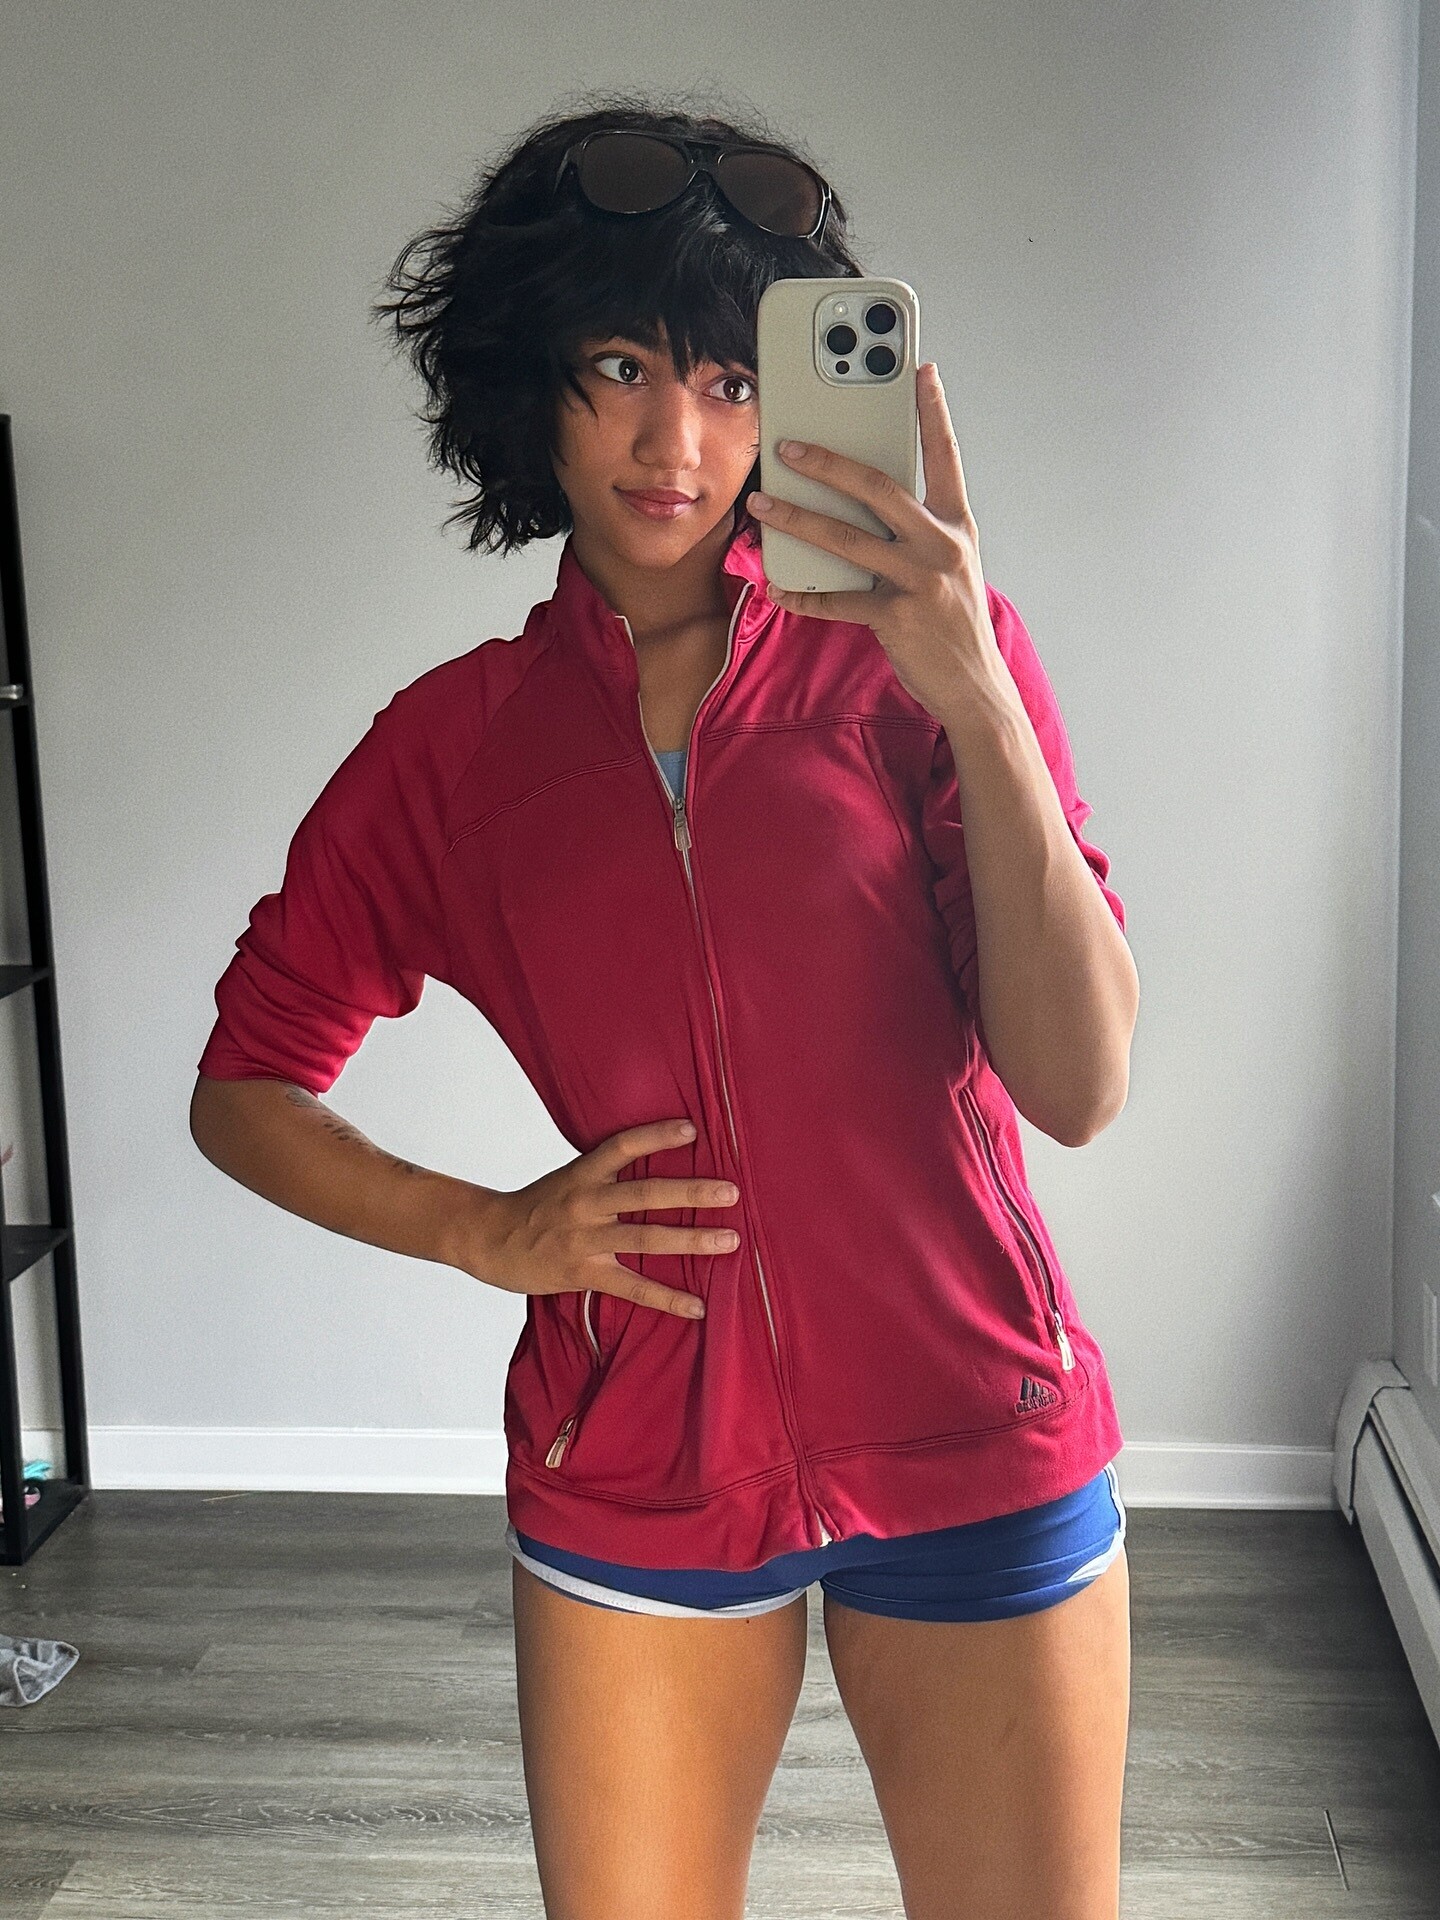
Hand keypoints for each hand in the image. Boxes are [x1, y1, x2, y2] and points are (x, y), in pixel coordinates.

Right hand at [451, 1118, 739, 1320]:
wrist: (488, 1239)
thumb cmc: (535, 1207)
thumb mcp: (567, 1178)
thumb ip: (605, 1173)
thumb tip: (652, 1162)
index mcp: (582, 1174)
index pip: (622, 1146)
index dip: (657, 1136)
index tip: (693, 1130)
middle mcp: (586, 1202)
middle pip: (645, 1193)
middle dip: (691, 1192)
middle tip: (731, 1191)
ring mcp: (585, 1240)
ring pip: (646, 1238)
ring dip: (691, 1240)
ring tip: (730, 1241)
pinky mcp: (583, 1274)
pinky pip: (633, 1288)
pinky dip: (667, 1298)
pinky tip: (697, 1307)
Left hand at [746, 361, 1000, 719]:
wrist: (974, 684)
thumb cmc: (953, 619)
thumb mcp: (951, 563)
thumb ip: (917, 529)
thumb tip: (863, 501)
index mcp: (957, 524)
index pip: (945, 455)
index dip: (933, 411)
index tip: (920, 369)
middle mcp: (941, 545)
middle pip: (878, 489)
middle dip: (828, 463)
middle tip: (788, 447)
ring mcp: (920, 581)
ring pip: (847, 540)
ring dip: (798, 520)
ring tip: (763, 506)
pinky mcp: (897, 618)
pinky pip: (837, 601)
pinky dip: (804, 594)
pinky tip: (778, 586)